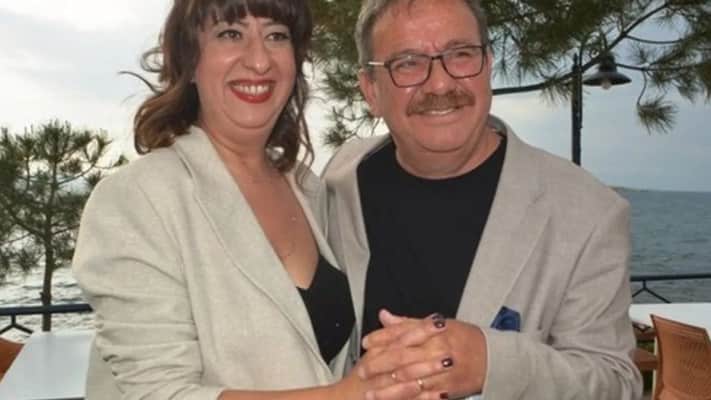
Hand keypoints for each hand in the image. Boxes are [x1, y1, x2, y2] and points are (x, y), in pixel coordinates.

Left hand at [360, 311, 487, 398]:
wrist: (494, 358)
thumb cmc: (465, 338)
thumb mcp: (440, 324)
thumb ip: (409, 323)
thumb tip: (383, 316)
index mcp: (435, 331)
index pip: (402, 334)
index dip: (381, 339)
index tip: (365, 344)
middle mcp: (438, 350)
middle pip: (402, 358)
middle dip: (379, 366)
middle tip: (362, 371)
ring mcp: (444, 372)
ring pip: (411, 381)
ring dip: (388, 390)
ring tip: (370, 394)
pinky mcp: (449, 390)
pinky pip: (426, 398)